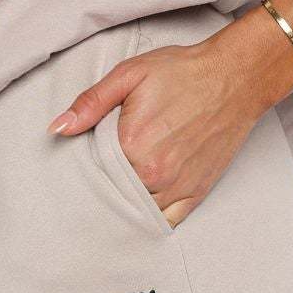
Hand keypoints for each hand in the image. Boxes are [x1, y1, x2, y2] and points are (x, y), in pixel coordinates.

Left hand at [47, 24, 269, 227]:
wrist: (234, 77)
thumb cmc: (182, 72)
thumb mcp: (130, 74)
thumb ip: (91, 103)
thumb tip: (58, 128)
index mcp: (132, 145)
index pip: (94, 169)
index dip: (88, 164)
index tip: (85, 160)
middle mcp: (155, 172)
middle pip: (115, 193)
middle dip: (105, 187)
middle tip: (100, 177)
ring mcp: (178, 186)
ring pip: (139, 211)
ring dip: (126, 204)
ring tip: (116, 194)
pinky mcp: (197, 192)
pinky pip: (168, 220)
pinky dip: (153, 219)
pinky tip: (141, 210)